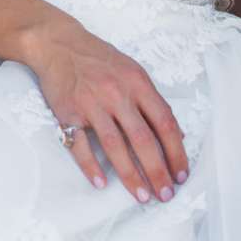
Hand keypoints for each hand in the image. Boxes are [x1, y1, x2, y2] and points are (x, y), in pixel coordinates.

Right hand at [26, 19, 187, 203]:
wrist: (58, 43)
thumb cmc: (99, 59)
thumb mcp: (133, 72)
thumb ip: (153, 102)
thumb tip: (176, 134)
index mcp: (138, 84)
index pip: (164, 123)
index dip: (176, 152)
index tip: (181, 175)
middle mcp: (117, 94)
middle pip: (142, 140)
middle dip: (157, 171)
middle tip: (165, 194)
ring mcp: (92, 104)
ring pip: (115, 146)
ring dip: (130, 175)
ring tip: (141, 196)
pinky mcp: (68, 112)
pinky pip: (81, 144)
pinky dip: (91, 166)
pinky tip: (101, 182)